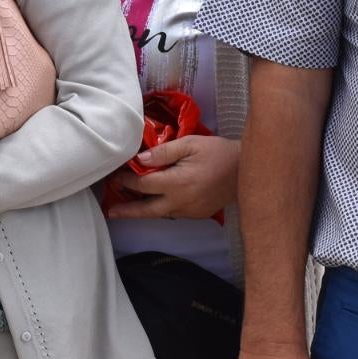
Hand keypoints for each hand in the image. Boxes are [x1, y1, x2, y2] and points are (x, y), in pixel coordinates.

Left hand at [104, 135, 239, 220]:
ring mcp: (191, 211)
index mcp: (178, 183)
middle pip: (148, 210)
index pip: (144, 185)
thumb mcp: (190, 144)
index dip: (127, 181)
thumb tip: (139, 161)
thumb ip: (163, 152)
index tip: (115, 177)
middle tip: (110, 211)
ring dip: (143, 211)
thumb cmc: (217, 152)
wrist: (247, 169)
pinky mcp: (198, 214)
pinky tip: (154, 203)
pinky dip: (161, 209)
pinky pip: (174, 213)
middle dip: (127, 211)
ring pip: (160, 214)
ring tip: (126, 209)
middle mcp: (182, 201)